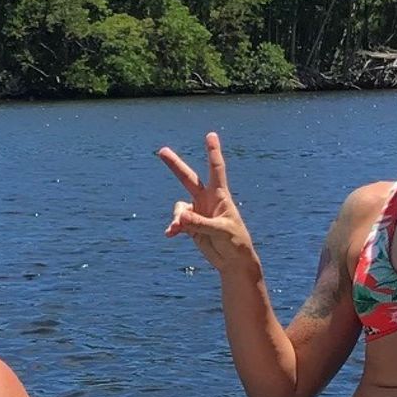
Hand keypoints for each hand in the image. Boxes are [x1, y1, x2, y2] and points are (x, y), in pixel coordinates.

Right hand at [160, 133, 257, 273]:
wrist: (232, 262)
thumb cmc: (235, 243)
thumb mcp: (221, 232)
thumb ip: (200, 223)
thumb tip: (179, 217)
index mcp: (220, 196)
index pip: (216, 169)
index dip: (213, 152)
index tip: (210, 135)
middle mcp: (206, 200)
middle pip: (188, 178)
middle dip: (174, 165)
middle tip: (161, 151)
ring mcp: (197, 212)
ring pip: (178, 208)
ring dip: (176, 218)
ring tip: (176, 229)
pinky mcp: (190, 226)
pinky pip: (176, 222)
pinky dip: (173, 227)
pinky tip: (170, 234)